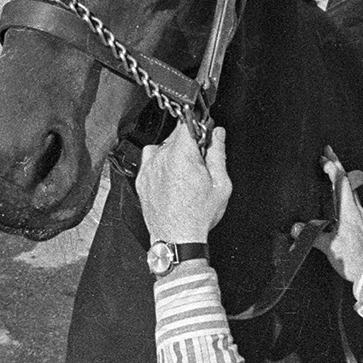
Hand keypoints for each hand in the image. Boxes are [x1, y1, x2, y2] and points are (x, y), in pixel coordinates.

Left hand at [137, 123, 230, 242]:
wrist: (176, 239)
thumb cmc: (197, 216)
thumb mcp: (220, 184)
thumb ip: (218, 153)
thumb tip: (217, 134)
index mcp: (181, 155)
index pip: (186, 123)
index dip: (197, 125)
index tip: (203, 133)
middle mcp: (161, 158)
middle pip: (174, 135)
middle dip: (188, 143)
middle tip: (199, 161)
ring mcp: (149, 168)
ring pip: (162, 147)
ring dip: (174, 153)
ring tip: (185, 173)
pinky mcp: (142, 179)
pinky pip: (150, 160)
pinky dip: (160, 163)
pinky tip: (171, 177)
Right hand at [294, 146, 362, 283]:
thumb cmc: (353, 259)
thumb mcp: (328, 246)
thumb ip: (312, 235)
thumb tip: (296, 228)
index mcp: (348, 211)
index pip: (341, 183)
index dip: (332, 169)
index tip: (323, 158)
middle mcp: (357, 210)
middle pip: (348, 181)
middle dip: (337, 165)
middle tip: (328, 151)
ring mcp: (362, 217)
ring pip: (352, 190)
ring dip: (342, 178)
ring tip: (333, 171)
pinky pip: (353, 202)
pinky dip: (345, 193)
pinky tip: (342, 199)